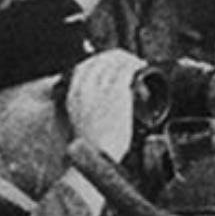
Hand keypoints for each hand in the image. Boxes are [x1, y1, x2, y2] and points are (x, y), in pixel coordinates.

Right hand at [65, 48, 144, 162]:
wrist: (95, 158)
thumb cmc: (93, 147)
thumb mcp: (82, 122)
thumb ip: (88, 109)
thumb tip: (101, 105)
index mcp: (74, 94)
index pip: (86, 66)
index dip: (102, 61)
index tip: (115, 65)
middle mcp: (84, 88)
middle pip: (99, 60)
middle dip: (116, 58)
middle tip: (130, 63)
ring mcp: (99, 89)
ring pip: (113, 61)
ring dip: (127, 59)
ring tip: (138, 63)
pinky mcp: (115, 93)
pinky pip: (124, 70)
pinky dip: (134, 64)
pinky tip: (141, 66)